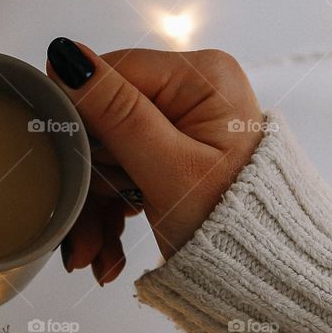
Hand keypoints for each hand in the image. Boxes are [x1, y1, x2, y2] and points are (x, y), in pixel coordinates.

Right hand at [46, 38, 264, 275]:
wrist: (266, 276)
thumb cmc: (235, 227)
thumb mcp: (169, 170)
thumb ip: (117, 112)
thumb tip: (67, 56)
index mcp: (203, 77)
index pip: (112, 74)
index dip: (80, 119)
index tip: (65, 168)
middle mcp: (194, 89)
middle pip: (106, 120)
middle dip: (89, 181)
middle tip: (79, 235)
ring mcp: (182, 123)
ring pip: (109, 152)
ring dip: (95, 207)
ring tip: (92, 256)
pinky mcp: (171, 152)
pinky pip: (124, 170)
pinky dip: (111, 211)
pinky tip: (105, 252)